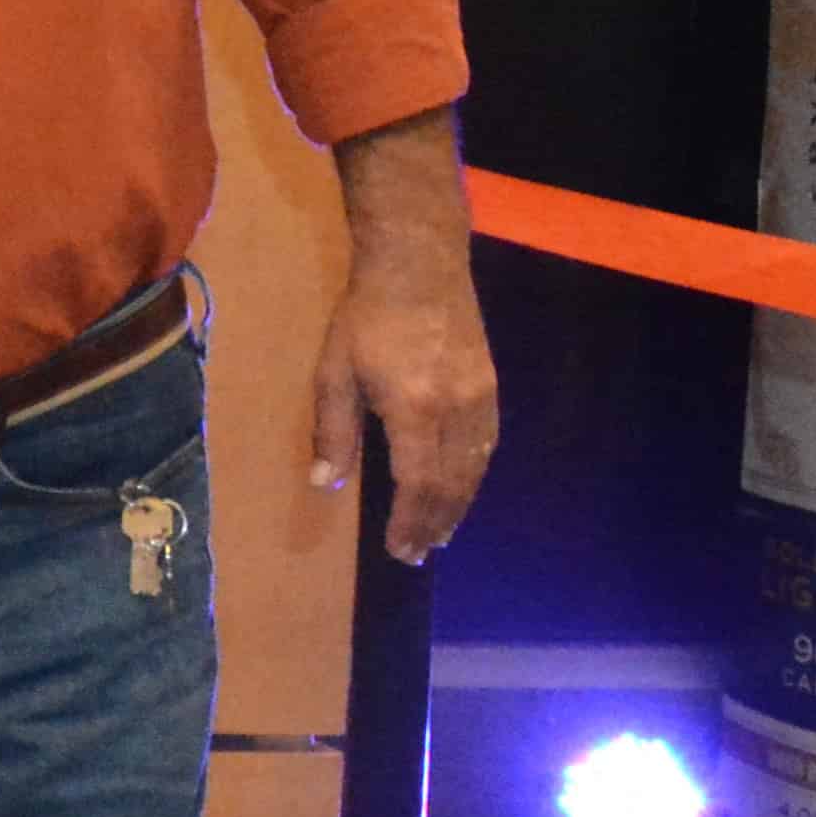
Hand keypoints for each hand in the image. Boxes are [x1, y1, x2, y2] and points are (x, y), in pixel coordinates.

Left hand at [317, 117, 500, 560]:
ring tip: (438, 531)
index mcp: (415, 408)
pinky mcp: (490, 384)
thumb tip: (324, 484)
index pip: (419, 482)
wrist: (419, 264)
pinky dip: (472, 473)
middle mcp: (456, 407)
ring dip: (458, 504)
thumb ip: (332, 431)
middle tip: (418, 552)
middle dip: (436, 523)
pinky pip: (487, 442)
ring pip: (476, 466)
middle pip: (453, 482)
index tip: (400, 549)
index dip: (411, 521)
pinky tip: (459, 486)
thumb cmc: (366, 317)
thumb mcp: (334, 373)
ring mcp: (480, 395)